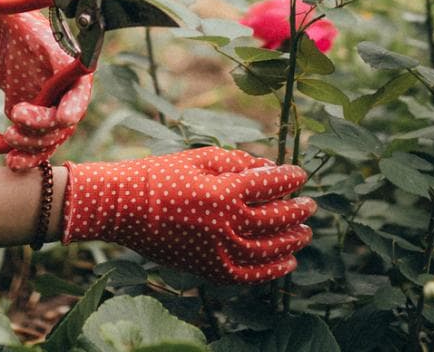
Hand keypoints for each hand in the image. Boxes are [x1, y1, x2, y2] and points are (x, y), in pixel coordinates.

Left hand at [0, 0, 92, 169]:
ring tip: (4, 141)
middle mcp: (63, 78)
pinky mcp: (37, 117)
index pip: (81, 77)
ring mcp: (52, 101)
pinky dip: (26, 157)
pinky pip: (39, 145)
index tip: (64, 116)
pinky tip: (7, 161)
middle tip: (15, 118)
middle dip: (46, 125)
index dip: (76, 100)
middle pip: (69, 112)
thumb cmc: (2, 8)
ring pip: (55, 135)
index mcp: (60, 50)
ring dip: (33, 144)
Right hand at [61, 147, 315, 284]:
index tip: (300, 175)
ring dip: (291, 240)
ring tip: (304, 233)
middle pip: (276, 219)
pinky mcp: (210, 269)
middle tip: (309, 205)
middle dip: (297, 210)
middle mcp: (227, 224)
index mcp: (226, 191)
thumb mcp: (201, 158)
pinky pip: (249, 274)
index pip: (271, 185)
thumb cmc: (160, 176)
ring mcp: (219, 250)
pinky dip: (272, 270)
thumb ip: (238, 162)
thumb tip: (269, 167)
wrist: (124, 208)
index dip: (290, 178)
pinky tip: (287, 262)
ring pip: (269, 249)